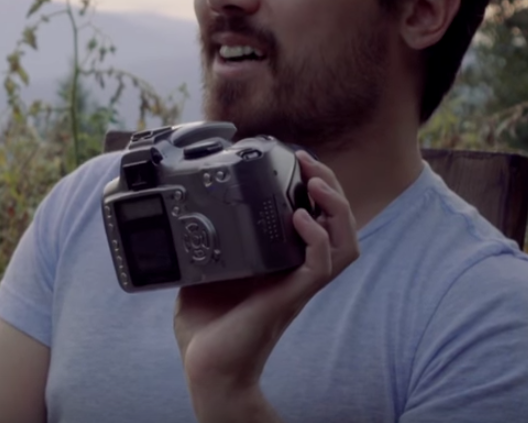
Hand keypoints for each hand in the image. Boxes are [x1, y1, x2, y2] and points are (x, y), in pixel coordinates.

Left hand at [172, 151, 359, 421]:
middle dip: (331, 187)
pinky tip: (300, 219)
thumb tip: (182, 215)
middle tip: (309, 162)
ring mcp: (298, 285)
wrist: (206, 366)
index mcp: (283, 262)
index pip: (319, 219)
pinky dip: (316, 238)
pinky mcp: (291, 298)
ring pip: (344, 243)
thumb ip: (202, 244)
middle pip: (340, 224)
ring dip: (336, 209)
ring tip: (316, 184)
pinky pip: (320, 266)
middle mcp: (298, 271)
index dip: (316, 188)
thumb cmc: (208, 328)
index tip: (296, 160)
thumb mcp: (202, 272)